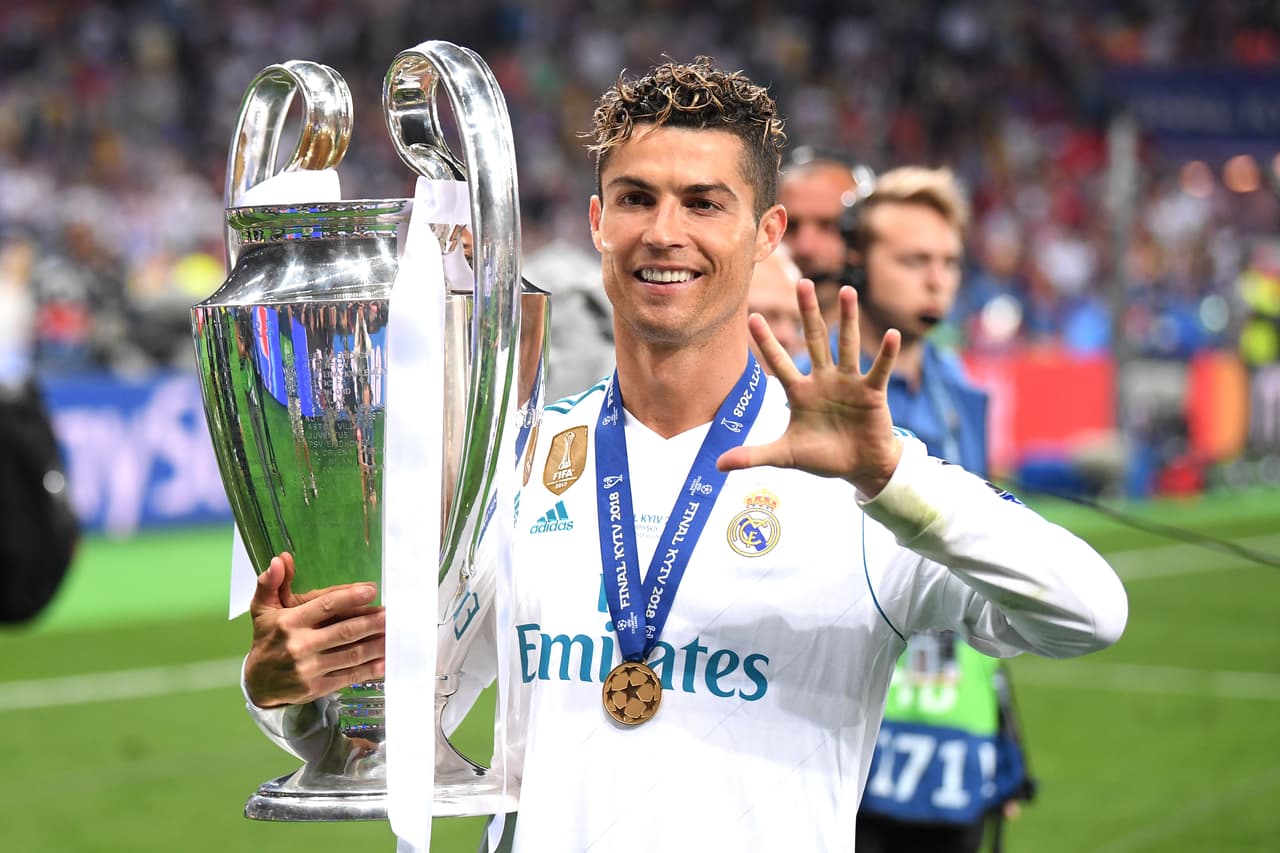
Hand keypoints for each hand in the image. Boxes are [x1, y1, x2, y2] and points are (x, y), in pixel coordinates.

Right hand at [244, 552, 385, 707]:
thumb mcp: (262, 609)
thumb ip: (271, 583)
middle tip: (391, 614)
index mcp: (289, 622)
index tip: (371, 590)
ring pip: (351, 654)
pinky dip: (369, 670)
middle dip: (371, 622)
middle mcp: (300, 645)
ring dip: (376, 644)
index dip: (350, 597)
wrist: (257, 683)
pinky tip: (385, 661)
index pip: (325, 606)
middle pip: (344, 631)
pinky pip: (348, 676)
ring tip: (393, 634)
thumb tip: (280, 559)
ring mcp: (309, 669)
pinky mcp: (316, 688)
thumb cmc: (266, 639)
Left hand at [717, 280, 902, 496]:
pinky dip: (886, 354)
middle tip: (802, 283)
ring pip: (847, 345)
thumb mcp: (785, 456)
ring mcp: (849, 383)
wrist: (860, 469)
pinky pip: (878, 369)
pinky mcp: (872, 392)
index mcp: (800, 392)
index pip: (779, 362)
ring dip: (848, 319)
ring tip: (847, 291)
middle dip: (808, 313)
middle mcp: (823, 380)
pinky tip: (892, 335)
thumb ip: (753, 456)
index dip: (767, 342)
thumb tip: (717, 466)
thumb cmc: (822, 458)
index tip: (753, 317)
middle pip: (814, 340)